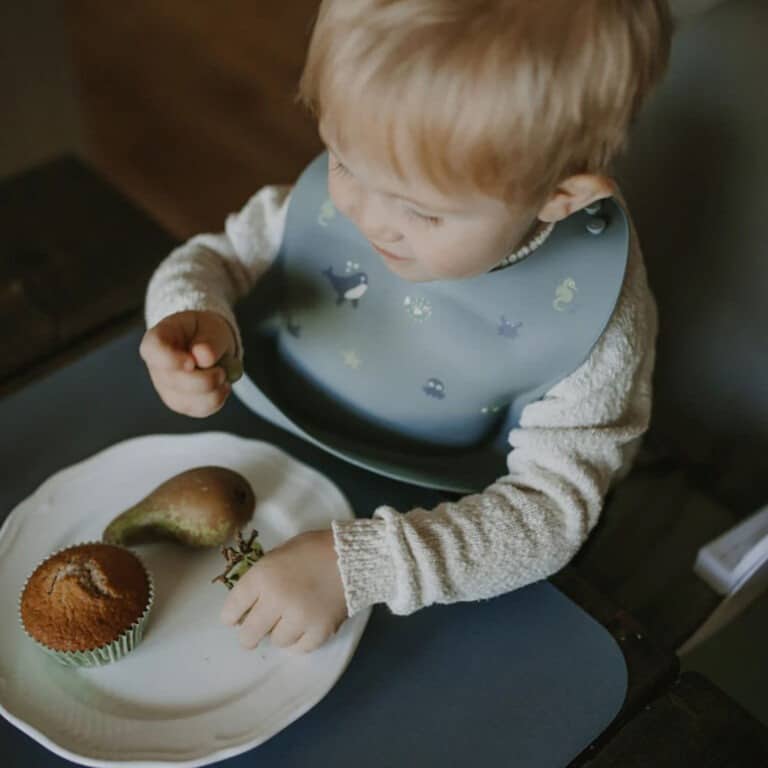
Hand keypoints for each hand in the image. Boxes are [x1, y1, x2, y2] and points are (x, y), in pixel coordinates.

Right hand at [139, 310, 237, 416]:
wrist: (210, 347)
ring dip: (214, 390)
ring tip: (222, 375)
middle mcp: (156, 367)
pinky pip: (199, 409)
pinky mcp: (180, 403)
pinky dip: (217, 399)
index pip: (154, 349)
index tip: (191, 362)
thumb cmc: (206, 334)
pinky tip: (221, 386)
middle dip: (205, 379)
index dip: (170, 359)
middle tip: (222, 371)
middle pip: (173, 381)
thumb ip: (210, 340)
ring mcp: (165, 388)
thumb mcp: (212, 327)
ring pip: (187, 401)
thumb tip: (203, 357)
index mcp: (158, 339)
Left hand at [220, 529, 347, 652]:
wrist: (353, 556)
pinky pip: (300, 648)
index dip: (231, 616)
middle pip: (249, 634)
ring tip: (290, 619)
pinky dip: (300, 640)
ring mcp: (299, 617)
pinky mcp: (320, 630)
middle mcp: (277, 599)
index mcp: (263, 576)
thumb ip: (262, 577)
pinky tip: (304, 627)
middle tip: (255, 631)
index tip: (234, 620)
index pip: (233, 608)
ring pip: (276, 641)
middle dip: (249, 634)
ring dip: (280, 632)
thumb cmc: (314, 549)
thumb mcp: (280, 554)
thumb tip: (246, 605)